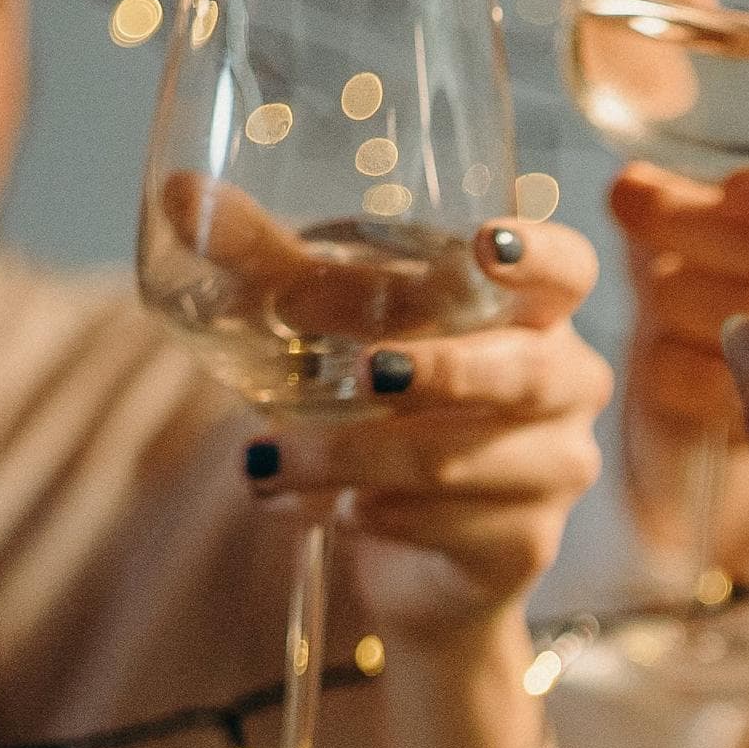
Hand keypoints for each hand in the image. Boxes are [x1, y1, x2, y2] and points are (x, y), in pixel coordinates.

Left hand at [246, 219, 612, 637]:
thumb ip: (272, 267)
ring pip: (461, 460)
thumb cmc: (391, 414)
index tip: (484, 244)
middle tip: (364, 371)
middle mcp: (568, 388)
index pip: (570, 270)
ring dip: (353, 459)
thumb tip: (179, 193)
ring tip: (264, 462)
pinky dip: (366, 515)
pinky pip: (446, 527)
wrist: (421, 553)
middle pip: (526, 373)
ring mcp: (557, 470)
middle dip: (441, 371)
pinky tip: (313, 509)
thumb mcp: (335, 334)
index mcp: (537, 314)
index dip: (539, 255)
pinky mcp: (525, 544)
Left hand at [605, 0, 748, 587]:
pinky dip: (662, 368)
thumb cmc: (687, 231)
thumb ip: (673, 4)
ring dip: (676, 288)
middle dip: (721, 220)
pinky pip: (711, 396)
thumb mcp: (666, 108)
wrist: (673, 380)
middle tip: (640, 197)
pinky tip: (653, 353)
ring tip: (645, 270)